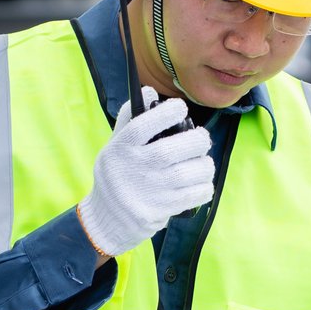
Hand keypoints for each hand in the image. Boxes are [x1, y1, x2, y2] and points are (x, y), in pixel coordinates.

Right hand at [76, 96, 212, 259]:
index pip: (143, 125)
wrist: (106, 219)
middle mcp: (134, 168)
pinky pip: (193, 195)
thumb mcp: (114, 145)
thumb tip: (148, 91)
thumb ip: (130, 118)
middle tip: (201, 140)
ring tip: (203, 163)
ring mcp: (147, 191)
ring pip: (188, 173)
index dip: (167, 112)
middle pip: (173, 149)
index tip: (180, 108)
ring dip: (204, 165)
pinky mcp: (159, 210)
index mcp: (121, 148)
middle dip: (197, 140)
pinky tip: (200, 183)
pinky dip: (204, 187)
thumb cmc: (117, 174)